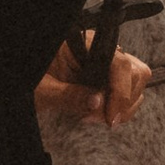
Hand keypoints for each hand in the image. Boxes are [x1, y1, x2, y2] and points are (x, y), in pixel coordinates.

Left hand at [35, 44, 154, 128]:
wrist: (27, 84)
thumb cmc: (32, 81)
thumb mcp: (45, 91)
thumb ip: (70, 95)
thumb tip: (97, 103)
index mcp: (83, 45)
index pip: (119, 62)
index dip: (121, 91)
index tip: (112, 116)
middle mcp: (100, 51)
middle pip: (135, 72)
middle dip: (122, 101)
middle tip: (102, 119)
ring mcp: (107, 64)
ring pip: (137, 82)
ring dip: (122, 106)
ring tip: (95, 117)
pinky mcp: (108, 78)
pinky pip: (128, 92)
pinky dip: (119, 108)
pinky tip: (98, 114)